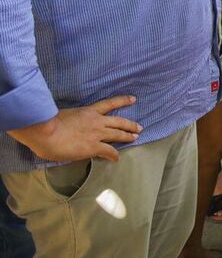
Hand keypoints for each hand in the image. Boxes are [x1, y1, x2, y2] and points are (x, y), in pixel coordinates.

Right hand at [8, 95, 141, 161]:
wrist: (46, 132)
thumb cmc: (47, 124)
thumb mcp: (63, 116)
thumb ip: (71, 120)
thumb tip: (68, 126)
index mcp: (88, 111)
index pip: (109, 103)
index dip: (123, 101)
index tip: (133, 99)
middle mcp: (97, 121)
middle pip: (119, 121)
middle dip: (130, 124)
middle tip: (139, 127)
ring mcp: (97, 134)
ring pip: (118, 134)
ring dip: (127, 136)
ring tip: (135, 138)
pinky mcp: (94, 146)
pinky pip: (109, 151)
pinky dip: (114, 155)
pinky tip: (116, 158)